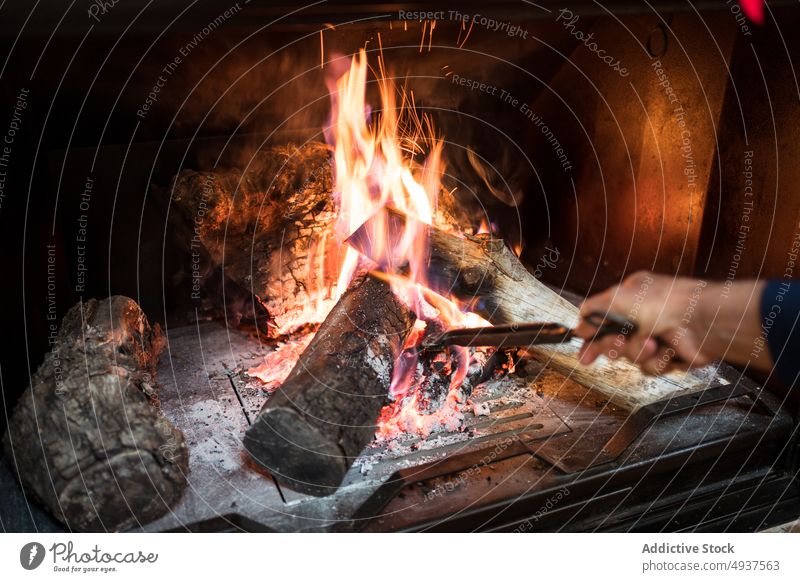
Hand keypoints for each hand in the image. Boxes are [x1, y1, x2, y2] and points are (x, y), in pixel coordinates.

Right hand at [573, 271, 712, 374]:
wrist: (703, 322)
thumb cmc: (666, 302)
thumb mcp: (618, 297)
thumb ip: (593, 308)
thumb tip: (579, 319)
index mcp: (630, 298)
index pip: (602, 320)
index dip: (591, 337)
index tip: (584, 353)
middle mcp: (643, 316)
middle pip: (613, 341)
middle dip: (613, 346)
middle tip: (616, 345)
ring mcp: (656, 337)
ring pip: (630, 356)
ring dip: (638, 352)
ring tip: (652, 343)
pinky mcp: (669, 356)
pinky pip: (649, 367)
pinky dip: (656, 361)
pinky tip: (666, 352)